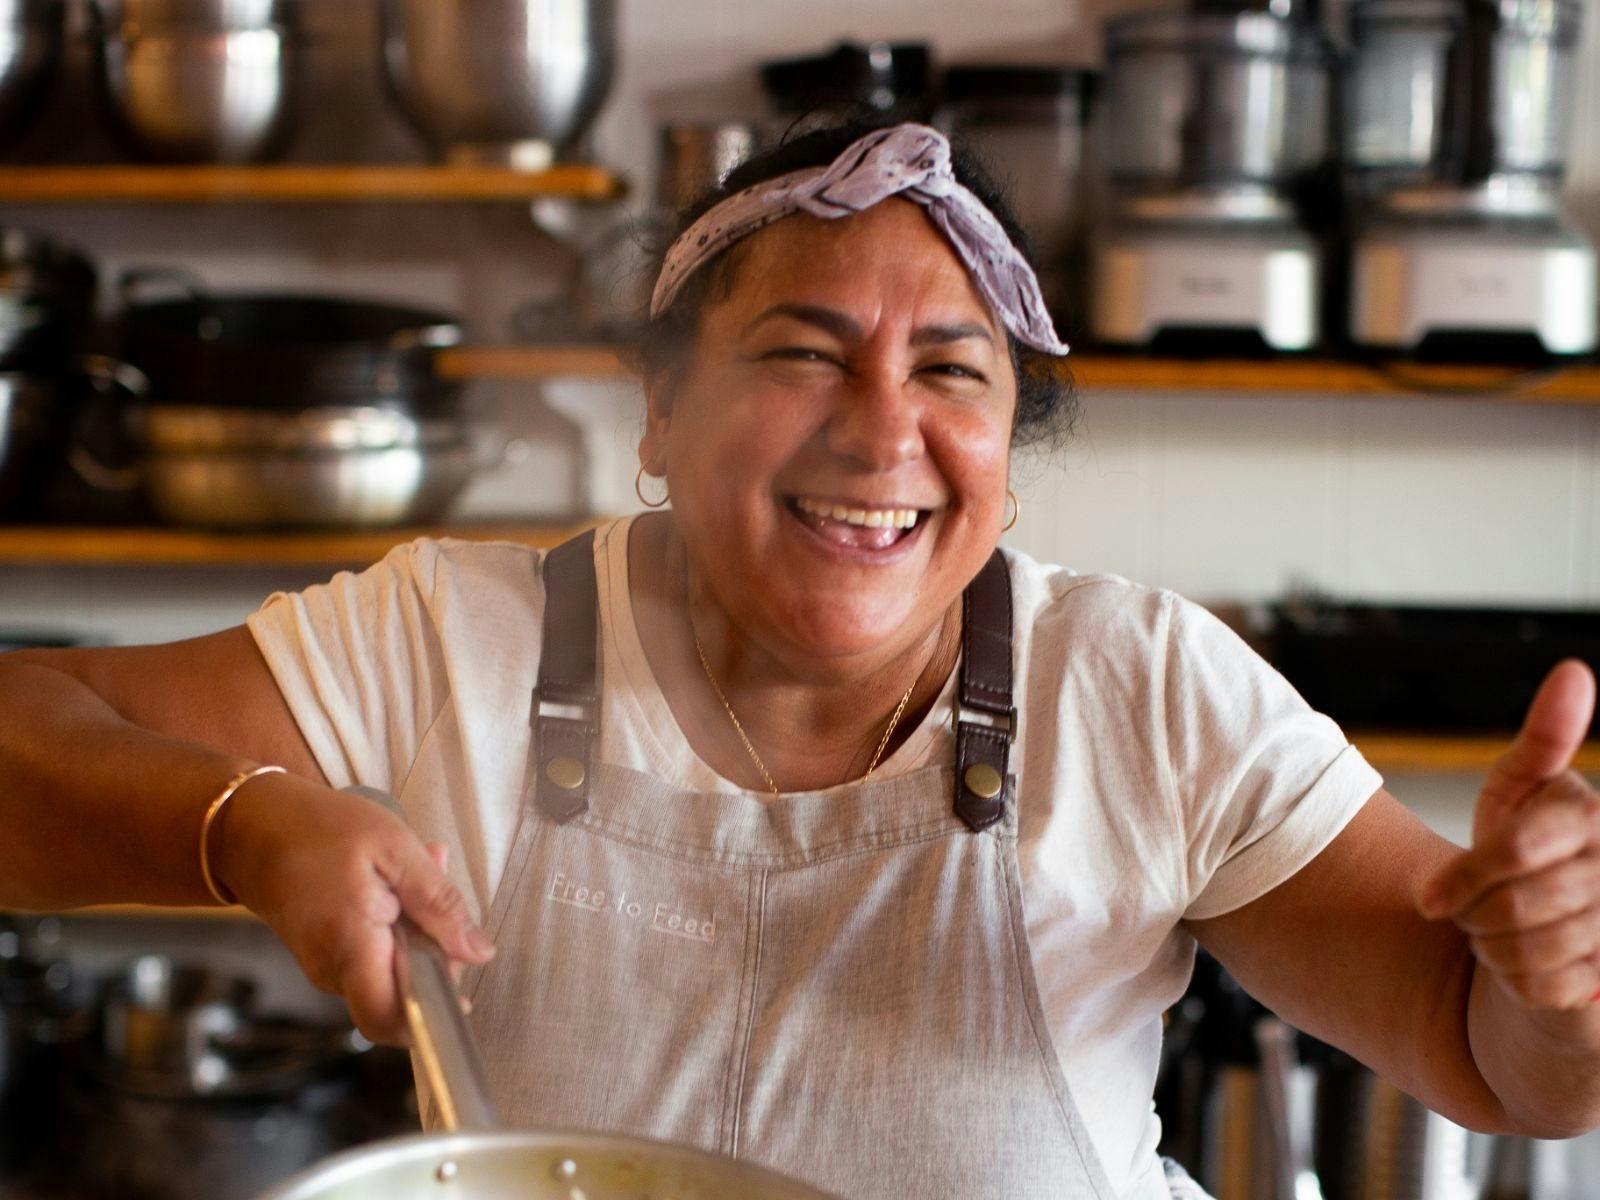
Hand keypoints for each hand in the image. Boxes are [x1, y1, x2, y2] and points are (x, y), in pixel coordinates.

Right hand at [216, 776, 494, 1043]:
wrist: (250, 825)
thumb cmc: (318, 829)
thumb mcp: (394, 848)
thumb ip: (438, 903)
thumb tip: (479, 953)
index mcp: (351, 948)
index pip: (389, 1020)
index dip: (430, 1018)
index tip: (462, 990)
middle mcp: (333, 971)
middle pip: (403, 991)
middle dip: (438, 946)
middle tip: (443, 882)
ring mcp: (325, 965)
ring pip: (393, 967)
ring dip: (420, 925)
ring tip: (423, 864)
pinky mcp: (325, 953)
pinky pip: (373, 952)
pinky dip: (397, 921)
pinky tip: (399, 878)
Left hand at [1417, 659, 1599, 1011]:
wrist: (1544, 927)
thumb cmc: (1522, 847)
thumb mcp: (1518, 789)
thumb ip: (1544, 736)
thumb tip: (1574, 670)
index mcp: (1589, 816)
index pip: (1513, 851)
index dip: (1460, 878)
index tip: (1426, 900)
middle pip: (1509, 905)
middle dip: (1469, 913)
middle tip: (1465, 910)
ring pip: (1522, 949)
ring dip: (1488, 947)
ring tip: (1492, 932)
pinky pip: (1539, 987)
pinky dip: (1511, 980)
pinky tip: (1518, 963)